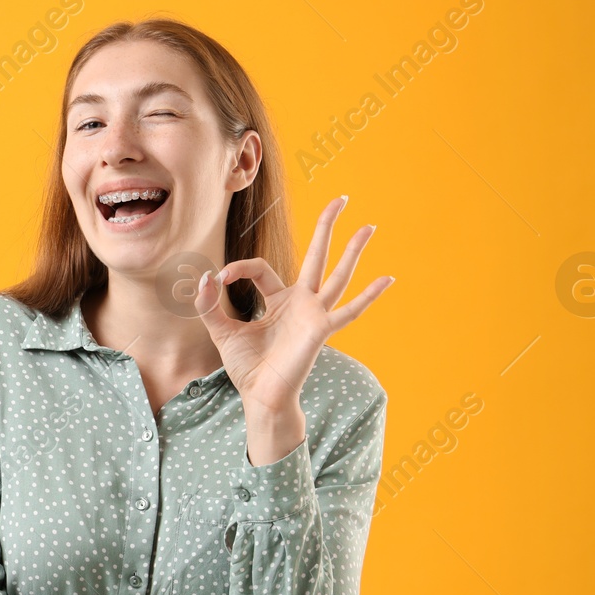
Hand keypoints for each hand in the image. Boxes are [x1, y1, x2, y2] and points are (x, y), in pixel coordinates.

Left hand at [192, 196, 393, 412]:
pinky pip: (350, 310)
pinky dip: (370, 295)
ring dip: (353, 250)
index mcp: (277, 299)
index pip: (261, 268)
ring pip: (338, 274)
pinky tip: (389, 278)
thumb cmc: (247, 368)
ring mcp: (314, 314)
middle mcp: (300, 302)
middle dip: (326, 226)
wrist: (261, 396)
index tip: (221, 278)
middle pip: (316, 255)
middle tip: (341, 198)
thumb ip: (210, 306)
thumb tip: (205, 277)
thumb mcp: (222, 332)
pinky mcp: (321, 329)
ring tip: (369, 226)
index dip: (239, 268)